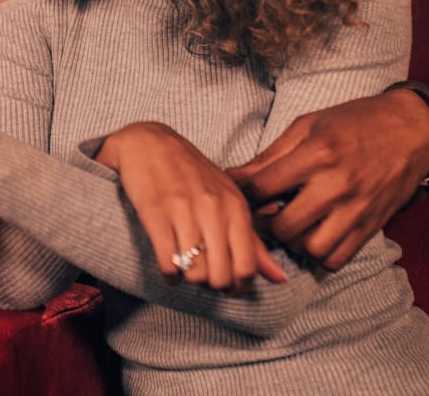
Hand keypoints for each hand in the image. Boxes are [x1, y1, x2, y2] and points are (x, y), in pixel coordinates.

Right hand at [97, 122, 287, 292]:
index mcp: (235, 206)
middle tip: (203, 275)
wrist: (148, 141)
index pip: (247, 267)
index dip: (237, 286)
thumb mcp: (227, 198)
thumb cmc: (192, 172)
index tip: (226, 283)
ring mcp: (182, 211)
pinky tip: (169, 268)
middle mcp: (212, 208)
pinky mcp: (154, 213)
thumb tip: (279, 280)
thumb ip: (253, 239)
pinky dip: (169, 276)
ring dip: (190, 279)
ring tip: (186, 268)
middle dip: (212, 285)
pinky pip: (167, 263)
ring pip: (195, 273)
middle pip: (221, 276)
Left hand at [227, 90, 428, 269]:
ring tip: (287, 224)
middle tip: (260, 213)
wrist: (410, 131)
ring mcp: (356, 210)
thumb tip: (235, 175)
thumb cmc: (354, 121)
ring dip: (292, 242)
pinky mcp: (372, 227)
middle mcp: (337, 186)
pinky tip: (312, 233)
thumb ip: (270, 155)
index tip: (239, 192)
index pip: (264, 187)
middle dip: (264, 224)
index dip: (243, 192)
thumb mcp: (306, 125)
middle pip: (284, 226)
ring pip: (310, 248)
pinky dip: (318, 253)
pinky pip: (337, 258)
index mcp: (317, 155)